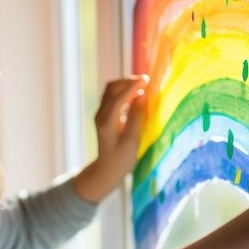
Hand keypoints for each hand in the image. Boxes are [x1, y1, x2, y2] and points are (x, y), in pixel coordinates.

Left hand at [72, 75, 148, 203]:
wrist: (107, 169)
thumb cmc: (122, 159)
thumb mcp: (132, 141)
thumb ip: (137, 117)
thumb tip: (142, 96)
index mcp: (107, 122)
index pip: (119, 97)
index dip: (134, 86)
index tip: (148, 80)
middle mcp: (100, 115)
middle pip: (112, 88)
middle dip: (129, 81)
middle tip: (146, 81)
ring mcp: (100, 114)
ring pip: (111, 90)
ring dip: (126, 84)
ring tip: (142, 85)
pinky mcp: (104, 114)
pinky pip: (112, 95)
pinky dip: (124, 90)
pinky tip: (136, 94)